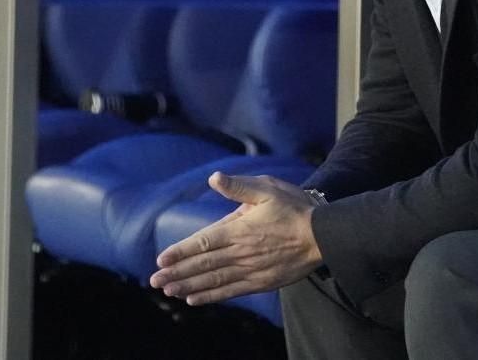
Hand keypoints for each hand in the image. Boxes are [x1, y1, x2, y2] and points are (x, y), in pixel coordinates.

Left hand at [148, 171, 322, 305]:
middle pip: (203, 265)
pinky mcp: (261, 282)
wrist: (323, 235)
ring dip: (189, 286)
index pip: (203, 242)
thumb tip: (213, 178)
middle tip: (155, 281)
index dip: (180, 252)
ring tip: (169, 290)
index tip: (161, 260)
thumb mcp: (267, 188)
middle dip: (177, 273)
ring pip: (214, 280)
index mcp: (239, 229)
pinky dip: (211, 296)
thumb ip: (238, 187)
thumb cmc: (294, 207)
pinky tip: (194, 299)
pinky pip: (231, 291)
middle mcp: (241, 252)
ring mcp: (251, 270)